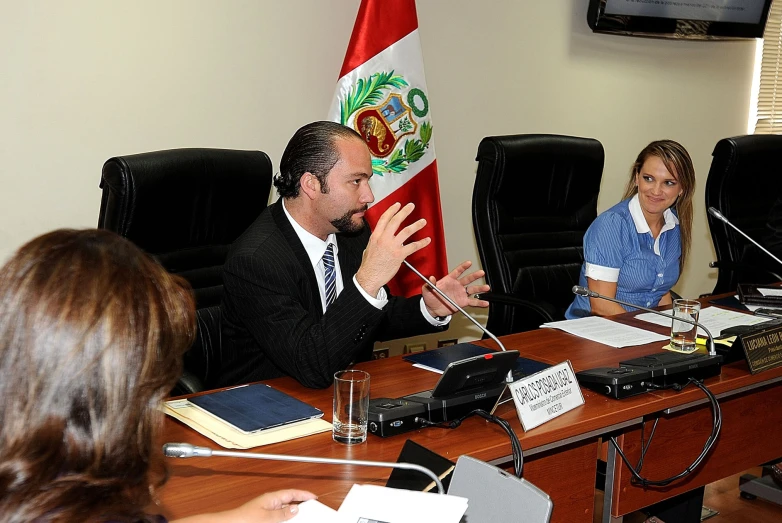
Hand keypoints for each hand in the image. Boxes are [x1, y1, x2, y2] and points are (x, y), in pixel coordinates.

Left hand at [174, 489, 317, 522]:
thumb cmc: (243, 519)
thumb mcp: (267, 517)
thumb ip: (282, 513)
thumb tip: (295, 509)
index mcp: (272, 497)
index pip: (293, 493)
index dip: (304, 494)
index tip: (315, 497)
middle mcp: (270, 502)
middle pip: (290, 502)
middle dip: (301, 505)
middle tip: (312, 510)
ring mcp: (266, 510)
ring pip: (284, 511)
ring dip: (292, 515)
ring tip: (302, 518)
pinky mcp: (263, 518)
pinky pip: (278, 517)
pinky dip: (284, 519)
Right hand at [355, 202, 429, 295]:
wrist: (369, 277)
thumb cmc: (369, 266)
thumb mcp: (368, 248)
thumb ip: (376, 241)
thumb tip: (380, 238)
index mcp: (376, 236)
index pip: (385, 218)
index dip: (392, 210)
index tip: (397, 205)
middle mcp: (384, 239)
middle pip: (396, 220)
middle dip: (405, 212)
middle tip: (411, 207)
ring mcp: (392, 246)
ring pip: (407, 231)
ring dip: (416, 225)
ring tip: (422, 222)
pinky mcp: (399, 255)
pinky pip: (413, 246)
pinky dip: (421, 243)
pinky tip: (426, 240)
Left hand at [422, 260, 489, 317]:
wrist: (433, 309)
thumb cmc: (430, 297)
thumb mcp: (427, 290)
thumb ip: (429, 284)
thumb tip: (431, 278)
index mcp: (449, 280)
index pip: (457, 272)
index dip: (463, 267)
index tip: (469, 263)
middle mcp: (457, 286)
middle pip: (468, 279)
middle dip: (475, 276)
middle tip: (481, 272)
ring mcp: (461, 294)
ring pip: (472, 289)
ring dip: (480, 288)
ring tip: (487, 288)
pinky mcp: (463, 302)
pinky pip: (472, 302)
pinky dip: (479, 302)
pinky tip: (485, 303)